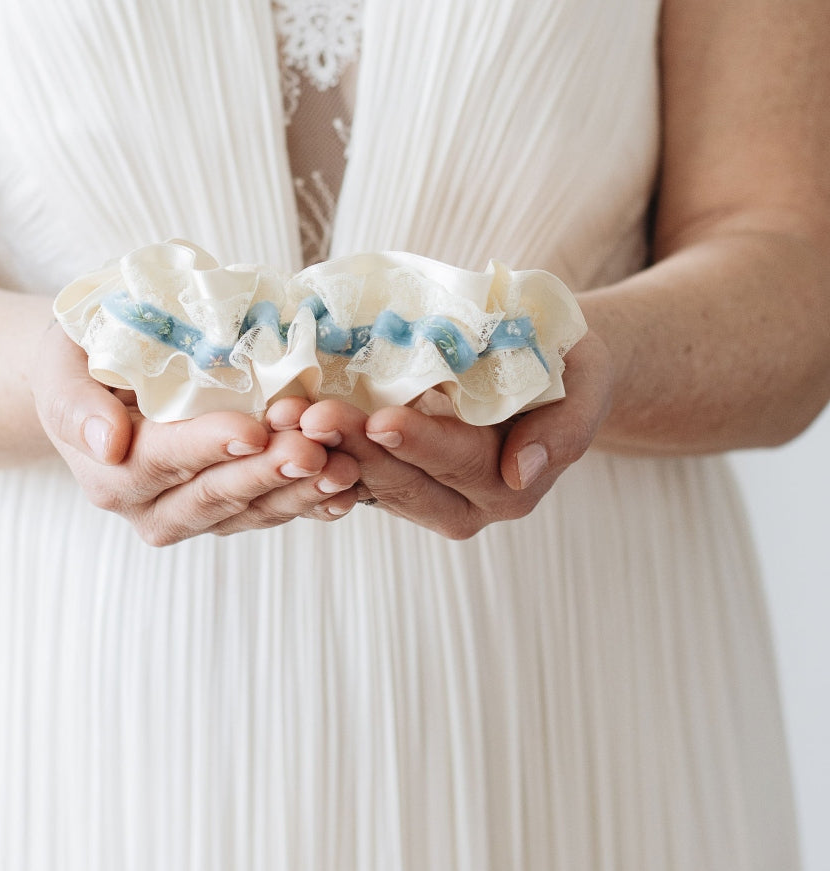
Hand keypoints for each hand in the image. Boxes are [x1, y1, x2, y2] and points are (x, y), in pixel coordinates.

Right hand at [30, 324, 361, 543]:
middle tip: (313, 448)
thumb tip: (105, 443)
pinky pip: (273, 513)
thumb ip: (73, 403)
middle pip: (215, 495)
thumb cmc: (84, 360)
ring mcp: (195, 513)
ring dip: (301, 492)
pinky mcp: (231, 510)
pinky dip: (312, 504)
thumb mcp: (61, 365)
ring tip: (345, 467)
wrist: (104, 379)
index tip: (253, 430)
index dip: (209, 447)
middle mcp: (151, 506)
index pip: (163, 461)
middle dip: (267, 473)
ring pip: (252, 512)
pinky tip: (349, 491)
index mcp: (110, 474)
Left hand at [275, 333, 612, 538]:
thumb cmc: (569, 368)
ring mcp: (422, 494)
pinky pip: (350, 473)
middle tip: (309, 416)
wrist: (546, 367)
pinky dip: (319, 450)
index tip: (380, 421)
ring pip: (366, 481)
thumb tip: (520, 474)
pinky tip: (285, 423)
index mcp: (508, 486)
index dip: (418, 443)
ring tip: (283, 417)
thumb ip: (563, 433)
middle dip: (353, 448)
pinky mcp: (391, 479)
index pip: (458, 463)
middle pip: (401, 480)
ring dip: (323, 450)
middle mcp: (463, 503)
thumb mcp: (586, 386)